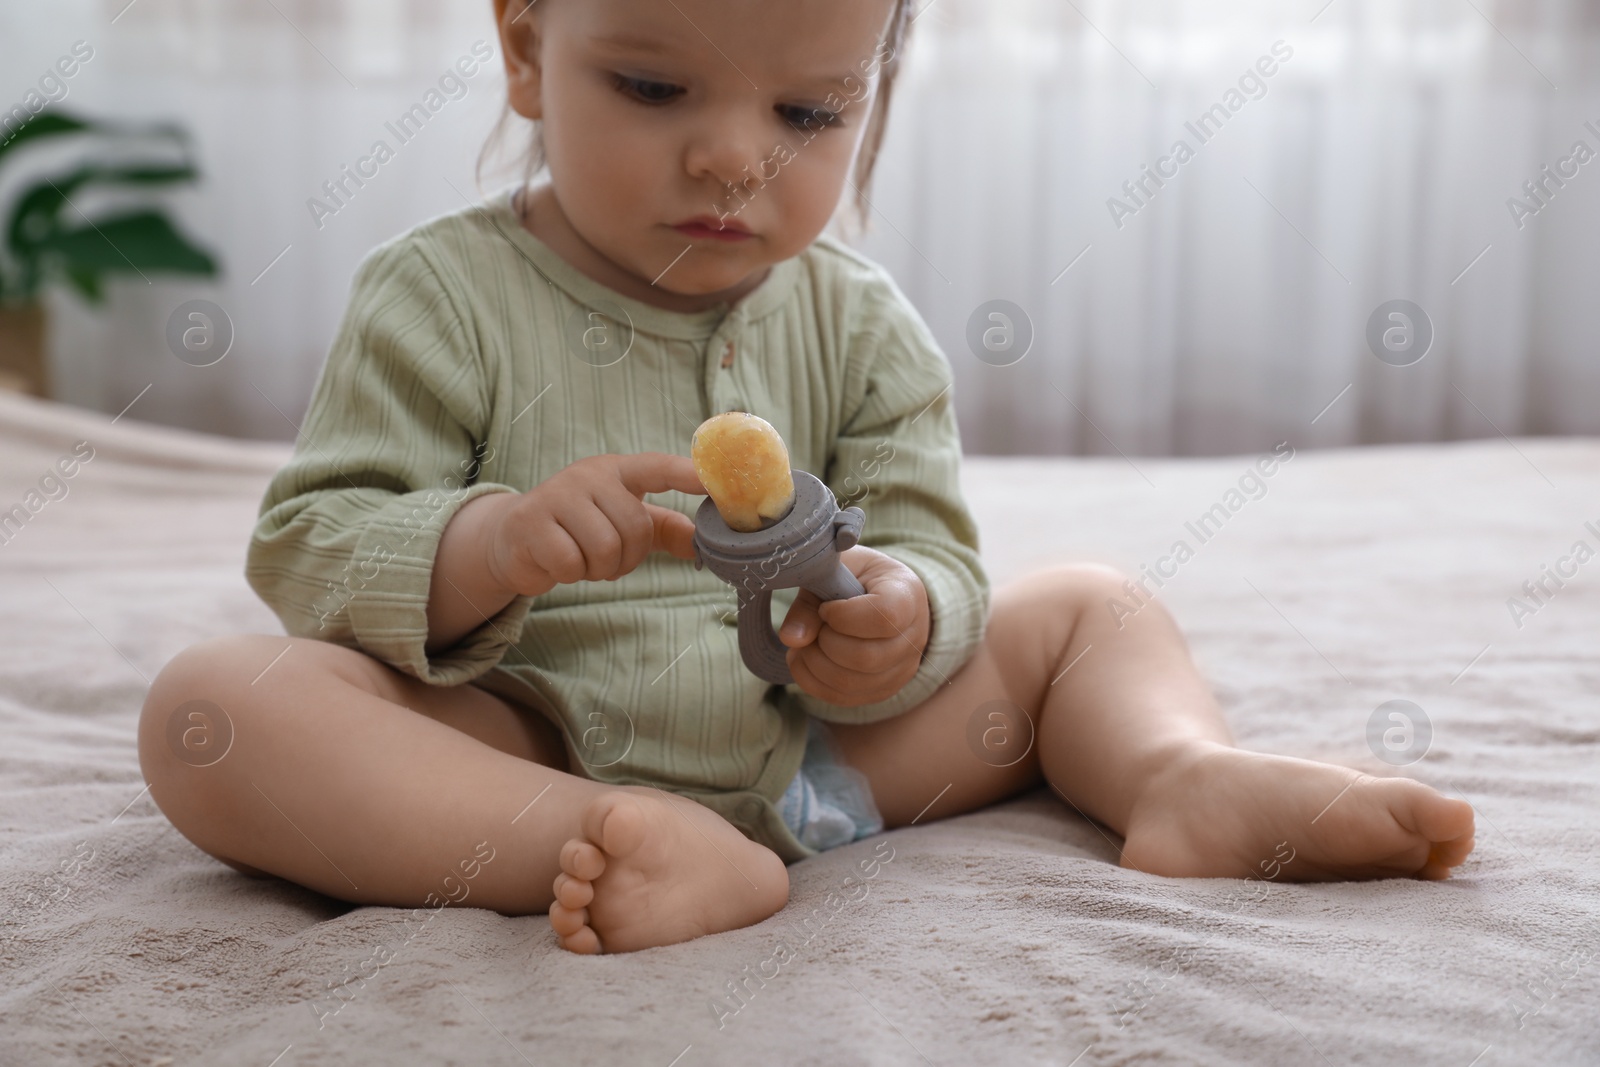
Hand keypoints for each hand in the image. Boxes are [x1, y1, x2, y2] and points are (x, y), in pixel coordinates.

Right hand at [485, 453, 704, 596]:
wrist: (513, 540)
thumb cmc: (579, 529)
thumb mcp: (623, 525)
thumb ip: (663, 530)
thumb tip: (701, 543)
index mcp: (617, 471)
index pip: (656, 467)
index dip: (686, 473)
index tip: (713, 480)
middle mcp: (588, 475)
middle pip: (634, 527)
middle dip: (627, 557)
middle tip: (605, 559)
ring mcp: (556, 494)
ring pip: (605, 548)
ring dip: (599, 568)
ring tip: (582, 559)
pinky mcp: (529, 522)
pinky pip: (571, 563)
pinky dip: (570, 573)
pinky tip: (557, 562)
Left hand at [778, 546, 930, 705]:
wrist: (880, 595)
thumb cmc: (857, 576)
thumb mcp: (835, 571)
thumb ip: (810, 600)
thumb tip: (792, 638)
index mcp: (907, 595)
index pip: (885, 616)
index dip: (845, 616)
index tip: (827, 607)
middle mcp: (914, 637)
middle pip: (866, 657)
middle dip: (825, 643)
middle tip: (815, 626)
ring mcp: (901, 669)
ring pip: (851, 683)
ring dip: (814, 664)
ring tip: (805, 642)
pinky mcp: (882, 690)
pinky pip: (842, 698)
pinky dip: (812, 681)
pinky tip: (805, 658)